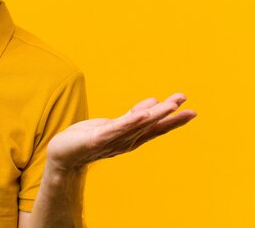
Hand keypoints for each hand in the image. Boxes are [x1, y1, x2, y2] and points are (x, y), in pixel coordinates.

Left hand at [46, 93, 195, 170]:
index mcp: (131, 138)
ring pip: (138, 125)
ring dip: (155, 115)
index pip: (156, 128)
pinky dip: (131, 121)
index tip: (192, 111)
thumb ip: (133, 116)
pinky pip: (117, 128)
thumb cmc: (88, 138)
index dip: (174, 120)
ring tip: (170, 105)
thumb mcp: (114, 124)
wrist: (62, 154)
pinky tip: (143, 114)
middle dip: (169, 117)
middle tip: (187, 106)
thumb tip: (153, 101)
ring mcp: (112, 140)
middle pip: (151, 127)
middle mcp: (126, 141)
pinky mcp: (98, 138)